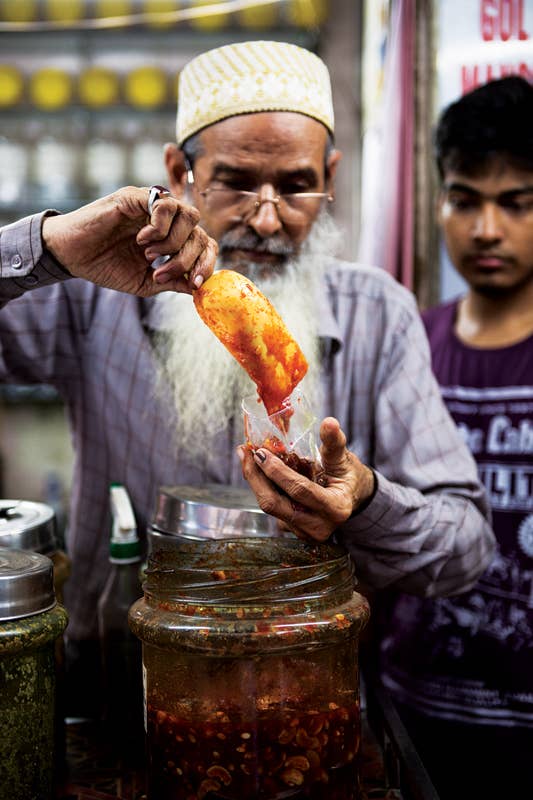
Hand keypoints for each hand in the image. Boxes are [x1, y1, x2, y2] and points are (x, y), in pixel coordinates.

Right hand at [42, 186, 217, 295]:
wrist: (72, 256)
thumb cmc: (105, 266)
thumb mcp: (145, 282)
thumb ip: (173, 281)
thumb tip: (199, 288)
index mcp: (170, 238)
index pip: (203, 243)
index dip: (206, 263)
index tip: (195, 283)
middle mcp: (165, 219)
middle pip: (200, 230)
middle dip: (187, 258)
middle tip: (162, 272)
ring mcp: (151, 206)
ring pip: (188, 214)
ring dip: (173, 241)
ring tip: (149, 254)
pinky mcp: (135, 197)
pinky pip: (164, 203)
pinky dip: (159, 227)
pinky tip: (141, 240)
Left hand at [238, 417, 375, 541]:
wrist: (351, 497)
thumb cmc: (346, 475)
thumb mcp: (343, 458)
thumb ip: (334, 442)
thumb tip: (329, 422)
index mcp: (335, 508)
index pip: (299, 490)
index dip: (277, 471)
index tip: (260, 452)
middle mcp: (318, 527)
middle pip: (275, 504)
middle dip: (256, 477)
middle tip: (247, 452)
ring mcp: (304, 532)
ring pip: (269, 506)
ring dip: (255, 480)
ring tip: (248, 457)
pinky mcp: (292, 530)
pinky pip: (272, 508)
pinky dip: (263, 487)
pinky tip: (260, 471)